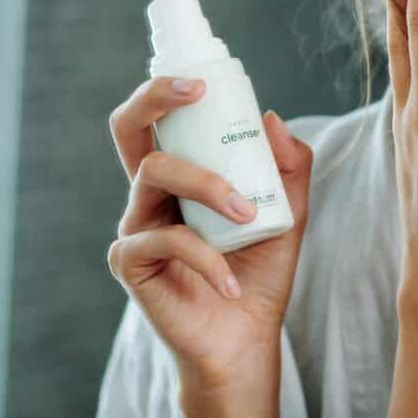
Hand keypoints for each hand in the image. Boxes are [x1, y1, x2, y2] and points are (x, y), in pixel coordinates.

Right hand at [106, 78, 312, 391]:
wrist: (246, 336)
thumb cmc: (261, 270)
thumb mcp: (289, 211)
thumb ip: (290, 166)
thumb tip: (271, 118)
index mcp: (183, 174)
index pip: (161, 120)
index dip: (168, 90)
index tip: (204, 81)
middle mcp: (151, 192)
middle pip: (127, 129)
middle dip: (153, 98)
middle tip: (196, 93)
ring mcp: (136, 224)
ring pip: (156, 173)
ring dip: (209, 185)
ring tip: (248, 215)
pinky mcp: (130, 262)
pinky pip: (168, 240)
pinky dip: (208, 258)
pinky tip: (232, 282)